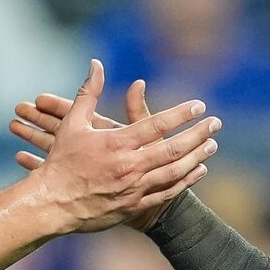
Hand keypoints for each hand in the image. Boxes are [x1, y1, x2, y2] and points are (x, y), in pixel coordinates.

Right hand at [9, 60, 220, 232]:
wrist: (52, 204)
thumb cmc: (62, 161)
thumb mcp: (72, 124)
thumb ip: (88, 92)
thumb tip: (96, 63)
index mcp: (116, 144)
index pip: (156, 124)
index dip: (180, 114)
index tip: (199, 106)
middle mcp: (128, 165)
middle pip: (173, 148)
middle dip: (198, 135)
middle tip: (216, 123)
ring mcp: (134, 187)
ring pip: (175, 171)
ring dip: (197, 157)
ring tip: (213, 145)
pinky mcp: (135, 205)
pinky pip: (167, 192)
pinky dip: (186, 181)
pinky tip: (199, 169)